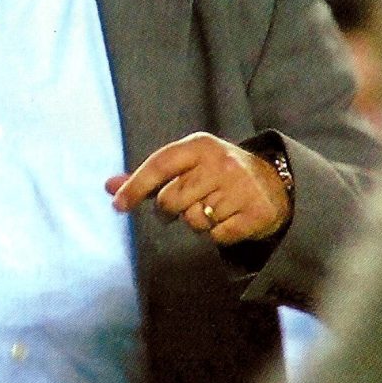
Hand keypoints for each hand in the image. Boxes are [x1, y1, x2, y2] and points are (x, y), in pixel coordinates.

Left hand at [107, 133, 291, 244]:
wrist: (272, 184)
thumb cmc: (216, 173)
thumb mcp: (186, 165)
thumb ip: (147, 177)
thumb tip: (109, 186)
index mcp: (200, 145)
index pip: (159, 165)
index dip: (135, 187)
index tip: (118, 205)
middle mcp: (220, 163)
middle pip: (171, 201)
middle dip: (171, 210)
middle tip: (185, 204)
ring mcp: (240, 188)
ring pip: (194, 222)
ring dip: (197, 222)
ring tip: (212, 208)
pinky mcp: (255, 213)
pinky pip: (217, 236)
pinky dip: (218, 234)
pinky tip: (228, 219)